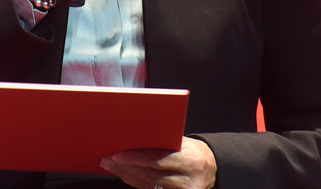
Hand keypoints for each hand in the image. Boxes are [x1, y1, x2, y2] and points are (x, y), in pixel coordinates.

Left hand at [99, 137, 216, 188]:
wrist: (213, 169)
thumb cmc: (195, 152)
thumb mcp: (185, 143)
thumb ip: (164, 142)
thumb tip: (134, 137)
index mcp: (190, 161)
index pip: (157, 160)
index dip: (135, 158)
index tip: (117, 154)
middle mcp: (187, 181)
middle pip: (149, 175)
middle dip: (125, 167)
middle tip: (107, 160)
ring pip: (148, 185)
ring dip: (127, 175)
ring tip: (112, 166)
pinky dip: (136, 182)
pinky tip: (125, 174)